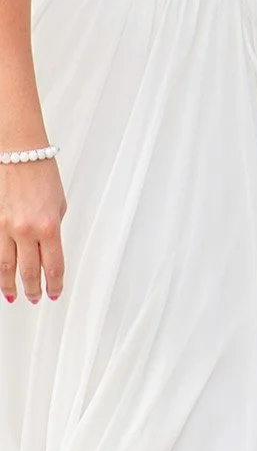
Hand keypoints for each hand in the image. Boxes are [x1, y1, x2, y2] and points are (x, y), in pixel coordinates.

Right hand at [0, 157, 64, 303]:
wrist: (19, 152)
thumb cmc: (40, 172)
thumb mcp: (59, 203)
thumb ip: (53, 228)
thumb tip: (49, 248)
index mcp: (49, 226)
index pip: (53, 265)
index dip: (54, 283)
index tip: (54, 291)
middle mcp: (26, 230)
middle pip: (29, 271)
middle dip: (33, 288)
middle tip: (34, 298)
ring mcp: (5, 228)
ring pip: (5, 267)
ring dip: (10, 285)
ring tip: (14, 295)